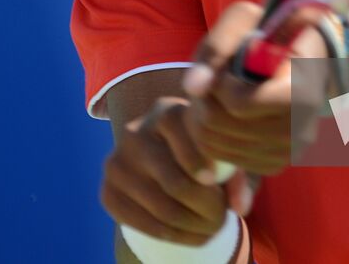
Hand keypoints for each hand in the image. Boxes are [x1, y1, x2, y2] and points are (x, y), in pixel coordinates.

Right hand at [102, 97, 230, 244]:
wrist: (164, 164)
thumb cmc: (203, 155)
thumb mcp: (224, 156)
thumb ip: (239, 176)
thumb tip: (241, 206)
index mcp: (166, 112)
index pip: (186, 138)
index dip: (206, 166)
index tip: (217, 184)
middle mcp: (135, 133)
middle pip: (176, 182)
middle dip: (207, 209)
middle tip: (222, 220)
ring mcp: (116, 164)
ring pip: (163, 208)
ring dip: (194, 227)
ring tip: (212, 229)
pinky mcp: (108, 193)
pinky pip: (143, 224)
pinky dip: (173, 236)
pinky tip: (191, 235)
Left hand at [182, 2, 329, 184]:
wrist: (303, 57)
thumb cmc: (270, 34)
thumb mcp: (246, 20)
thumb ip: (217, 46)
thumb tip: (193, 87)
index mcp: (300, 92)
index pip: (240, 104)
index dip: (220, 86)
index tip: (224, 69)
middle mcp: (300, 129)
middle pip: (223, 127)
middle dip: (205, 102)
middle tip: (210, 83)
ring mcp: (289, 151)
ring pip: (219, 147)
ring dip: (204, 120)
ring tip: (214, 97)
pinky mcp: (276, 164)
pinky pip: (226, 161)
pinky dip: (214, 140)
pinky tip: (223, 116)